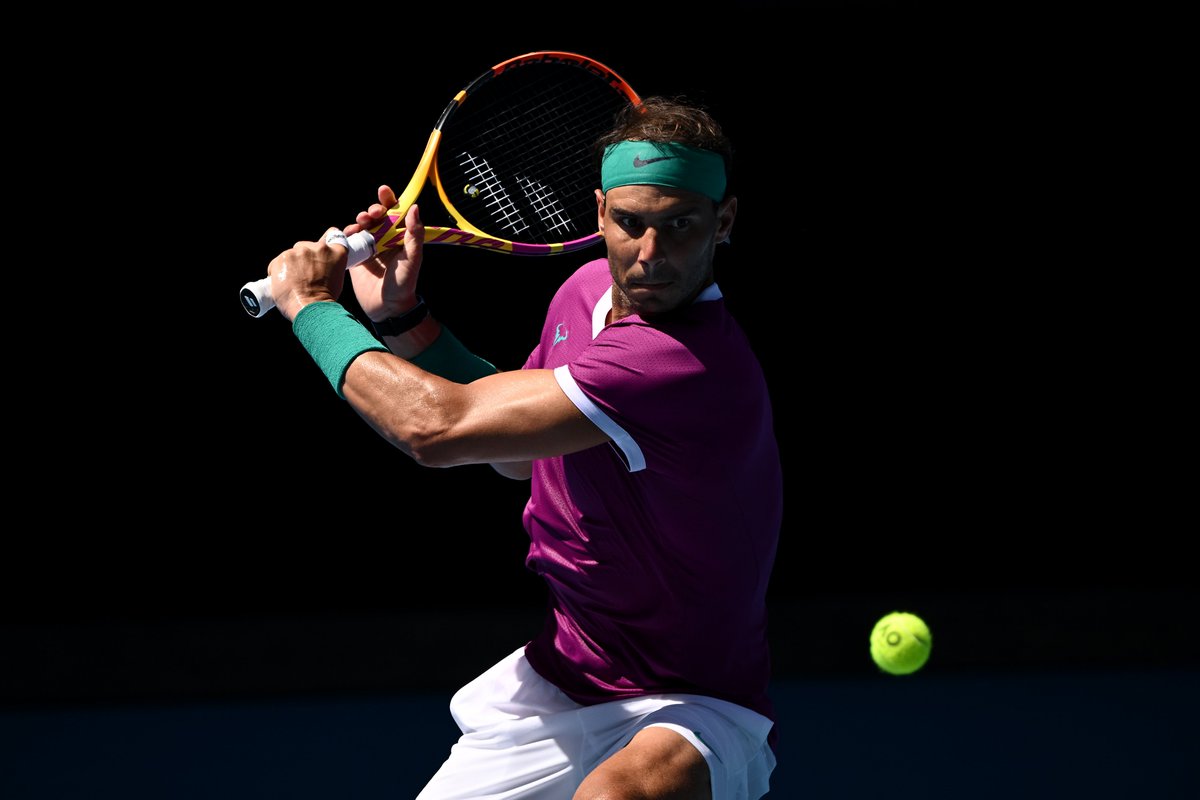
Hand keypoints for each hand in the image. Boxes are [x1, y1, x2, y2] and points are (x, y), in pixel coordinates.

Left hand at [266, 227, 349, 321]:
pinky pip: (277, 263)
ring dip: (291, 265)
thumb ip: (329, 267)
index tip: (322, 247)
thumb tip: (319, 268)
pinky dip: (278, 272)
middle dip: (304, 258)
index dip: (327, 240)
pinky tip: (284, 284)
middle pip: (307, 246)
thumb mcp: (336, 280)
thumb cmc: (324, 300)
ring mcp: (299, 252)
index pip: (333, 234)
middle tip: (305, 276)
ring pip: (291, 255)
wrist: (310, 308)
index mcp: (336, 252)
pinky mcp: (282, 258)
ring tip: (294, 283)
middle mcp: (318, 248)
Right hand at [344, 185, 424, 321]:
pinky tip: (348, 234)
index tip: (383, 191)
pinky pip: (349, 241)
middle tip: (372, 214)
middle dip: (372, 210)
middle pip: (376, 216)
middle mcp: (384, 239)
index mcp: (400, 237)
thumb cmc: (404, 285)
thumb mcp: (412, 259)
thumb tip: (414, 208)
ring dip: (360, 220)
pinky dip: (347, 234)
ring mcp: (369, 247)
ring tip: (361, 224)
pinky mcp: (356, 257)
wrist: (387, 309)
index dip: (388, 200)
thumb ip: (414, 235)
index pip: (395, 213)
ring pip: (361, 226)